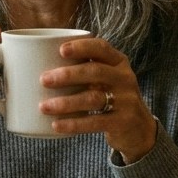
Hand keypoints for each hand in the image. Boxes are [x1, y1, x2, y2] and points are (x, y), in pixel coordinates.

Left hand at [42, 36, 154, 162]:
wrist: (140, 130)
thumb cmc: (112, 98)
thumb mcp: (106, 79)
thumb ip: (84, 70)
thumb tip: (38, 64)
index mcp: (118, 62)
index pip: (101, 48)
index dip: (81, 47)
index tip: (60, 50)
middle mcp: (125, 78)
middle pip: (95, 71)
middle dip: (67, 74)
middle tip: (43, 79)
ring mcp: (126, 100)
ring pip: (93, 98)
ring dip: (66, 102)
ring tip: (44, 106)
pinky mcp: (123, 122)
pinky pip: (95, 122)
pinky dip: (73, 124)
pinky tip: (56, 125)